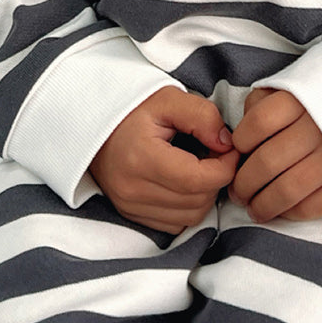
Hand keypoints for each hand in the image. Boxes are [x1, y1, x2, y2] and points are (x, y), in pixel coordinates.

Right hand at [88, 87, 239, 234]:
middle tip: (214, 154)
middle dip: (216, 179)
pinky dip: (188, 206)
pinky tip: (184, 182)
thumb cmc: (132, 109)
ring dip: (204, 194)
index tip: (229, 149)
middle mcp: (132, 190)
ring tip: (199, 166)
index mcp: (141, 158)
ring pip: (190, 217)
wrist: (92, 123)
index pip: (198, 180)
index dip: (225, 167)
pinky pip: (176, 224)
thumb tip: (227, 144)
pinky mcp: (131, 214)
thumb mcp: (168, 99)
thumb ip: (202, 116)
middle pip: (197, 201)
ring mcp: (130, 206)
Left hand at [228, 87, 321, 222]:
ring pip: (287, 190)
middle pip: (267, 162)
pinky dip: (290, 213)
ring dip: (262, 205)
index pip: (257, 124)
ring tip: (253, 207)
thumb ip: (265, 101)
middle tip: (237, 192)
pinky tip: (282, 210)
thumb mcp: (298, 84)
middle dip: (244, 183)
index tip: (238, 151)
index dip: (241, 141)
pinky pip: (312, 206)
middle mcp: (319, 128)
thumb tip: (241, 134)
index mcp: (302, 99)